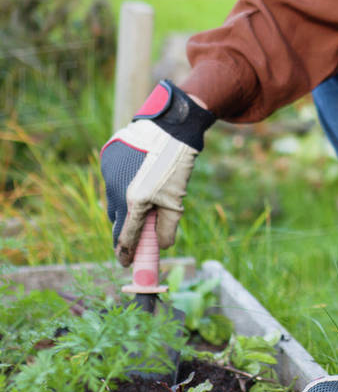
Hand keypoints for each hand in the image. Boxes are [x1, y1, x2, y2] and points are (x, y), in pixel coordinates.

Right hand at [100, 80, 214, 265]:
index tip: (126, 263)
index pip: (125, 237)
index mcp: (135, 202)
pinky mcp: (107, 159)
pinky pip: (112, 179)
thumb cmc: (176, 165)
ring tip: (144, 194)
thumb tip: (162, 246)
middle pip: (117, 219)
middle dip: (126, 227)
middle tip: (137, 231)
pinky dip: (122, 183)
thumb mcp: (176, 201)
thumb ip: (167, 228)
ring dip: (124, 204)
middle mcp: (117, 189)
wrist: (170, 128)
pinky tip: (137, 174)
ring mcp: (110, 173)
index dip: (126, 253)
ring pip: (113, 198)